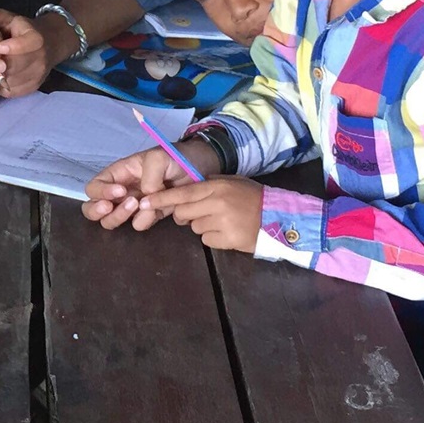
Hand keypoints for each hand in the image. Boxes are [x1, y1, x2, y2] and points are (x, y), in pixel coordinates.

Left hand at [0, 8, 49, 98]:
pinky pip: (11, 91)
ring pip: (11, 80)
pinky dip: (0, 86)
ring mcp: (38, 75)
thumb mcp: (4, 18)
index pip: (29, 43)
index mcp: (36, 38)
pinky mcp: (32, 88)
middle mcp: (41, 58)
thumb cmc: (18, 29)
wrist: (47, 44)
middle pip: (15, 65)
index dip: (14, 47)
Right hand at [82, 139, 220, 229]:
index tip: (120, 192)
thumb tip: (143, 200)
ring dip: (122, 216)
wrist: (200, 170)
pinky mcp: (150, 216)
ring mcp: (134, 206)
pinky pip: (138, 224)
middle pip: (93, 208)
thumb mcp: (159, 158)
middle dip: (97, 211)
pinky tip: (157, 211)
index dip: (100, 192)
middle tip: (110, 207)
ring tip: (140, 205)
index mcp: (118, 174)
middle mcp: (121, 192)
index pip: (94, 186)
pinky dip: (145, 220)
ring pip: (112, 220)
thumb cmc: (175, 158)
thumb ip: (148, 177)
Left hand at [139, 177, 263, 252]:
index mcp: (217, 186)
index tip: (144, 202)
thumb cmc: (253, 197)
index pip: (183, 193)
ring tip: (222, 221)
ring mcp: (222, 222)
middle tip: (200, 212)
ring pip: (194, 227)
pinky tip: (227, 232)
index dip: (162, 199)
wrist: (280, 217)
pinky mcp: (227, 239)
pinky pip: (206, 240)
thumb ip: (208, 185)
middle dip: (185, 214)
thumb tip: (184, 192)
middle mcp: (217, 203)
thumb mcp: (232, 182)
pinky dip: (213, 237)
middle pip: (183, 212)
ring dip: (203, 225)